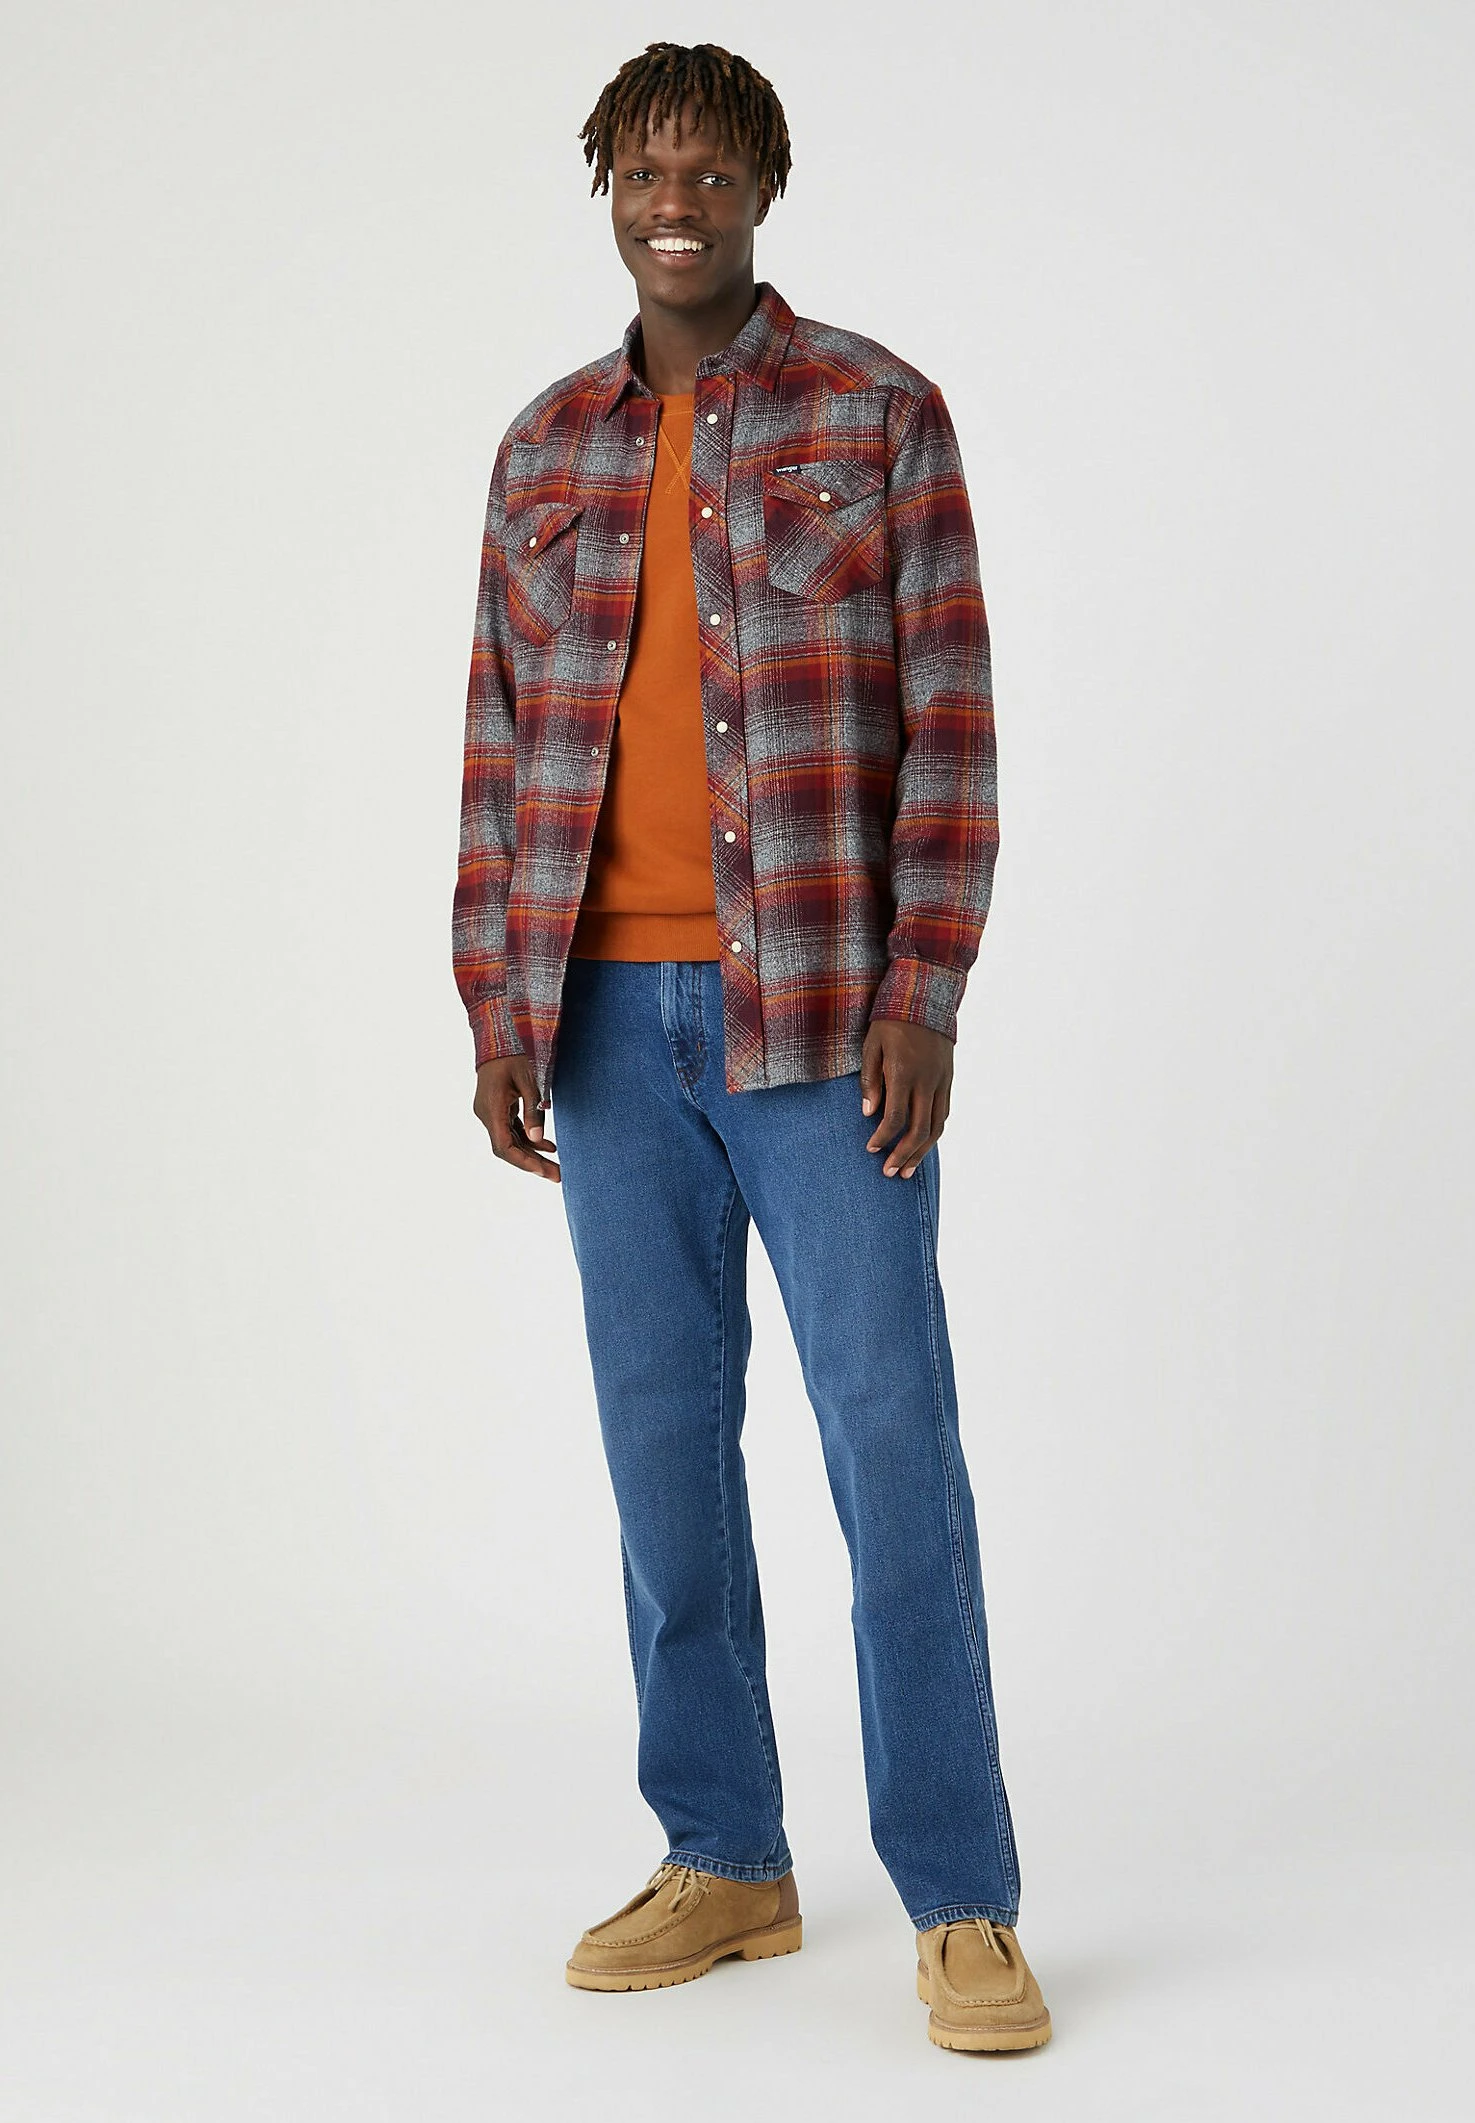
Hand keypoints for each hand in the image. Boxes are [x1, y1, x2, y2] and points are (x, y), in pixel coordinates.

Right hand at [473, 1056, 560, 1181]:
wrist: (498, 1036)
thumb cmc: (514, 1054)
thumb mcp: (529, 1080)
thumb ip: (532, 1110)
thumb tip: (537, 1138)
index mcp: (491, 1108)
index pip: (504, 1147)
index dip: (524, 1162)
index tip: (544, 1171)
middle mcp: (486, 1114)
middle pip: (508, 1149)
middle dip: (533, 1164)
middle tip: (558, 1176)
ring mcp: (490, 1112)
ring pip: (511, 1141)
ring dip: (532, 1154)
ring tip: (556, 1167)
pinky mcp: (497, 1108)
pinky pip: (512, 1130)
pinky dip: (529, 1139)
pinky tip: (548, 1146)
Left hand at [859, 1019, 953, 1177]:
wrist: (925, 997)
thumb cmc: (890, 1021)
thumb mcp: (871, 1046)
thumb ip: (870, 1081)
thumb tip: (868, 1114)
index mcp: (903, 1072)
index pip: (895, 1117)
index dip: (883, 1138)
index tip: (871, 1149)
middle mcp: (926, 1080)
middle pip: (919, 1130)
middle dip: (904, 1155)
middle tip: (890, 1173)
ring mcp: (941, 1081)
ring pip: (936, 1126)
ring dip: (922, 1151)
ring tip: (908, 1170)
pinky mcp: (948, 1079)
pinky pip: (944, 1112)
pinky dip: (934, 1133)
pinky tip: (923, 1144)